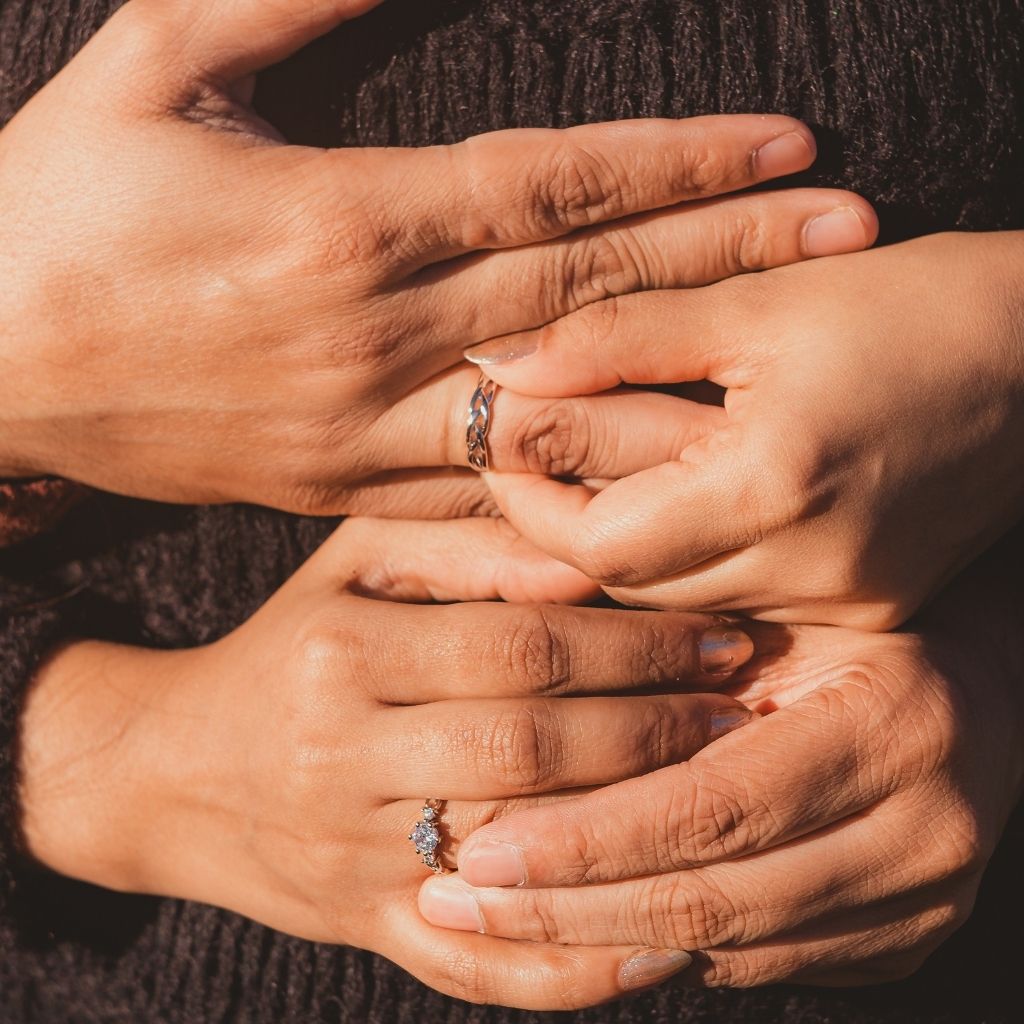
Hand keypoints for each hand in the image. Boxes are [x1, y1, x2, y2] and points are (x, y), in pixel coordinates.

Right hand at [0, 0, 875, 516]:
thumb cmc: (56, 212)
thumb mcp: (149, 66)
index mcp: (338, 225)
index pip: (551, 184)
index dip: (680, 161)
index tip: (792, 146)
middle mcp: (371, 337)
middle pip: (585, 293)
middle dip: (726, 258)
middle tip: (847, 239)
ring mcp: (363, 429)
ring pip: (551, 409)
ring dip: (680, 384)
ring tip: (785, 372)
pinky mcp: (343, 489)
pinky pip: (479, 496)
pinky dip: (572, 488)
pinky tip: (653, 488)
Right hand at [19, 517, 758, 1008]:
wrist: (170, 769)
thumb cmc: (289, 643)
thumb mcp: (351, 567)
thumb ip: (458, 543)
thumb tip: (580, 551)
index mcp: (344, 655)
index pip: (521, 651)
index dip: (634, 647)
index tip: (725, 640)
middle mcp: (341, 760)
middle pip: (532, 751)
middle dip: (657, 731)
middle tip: (749, 712)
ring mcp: (352, 860)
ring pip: (520, 861)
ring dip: (640, 837)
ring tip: (733, 802)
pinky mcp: (365, 930)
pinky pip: (478, 971)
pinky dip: (574, 972)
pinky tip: (662, 951)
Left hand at [421, 538, 1023, 991]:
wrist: (975, 677)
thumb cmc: (841, 621)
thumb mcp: (763, 609)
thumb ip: (664, 652)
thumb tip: (519, 699)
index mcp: (886, 721)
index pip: (706, 809)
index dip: (582, 840)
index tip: (474, 854)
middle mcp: (926, 825)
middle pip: (711, 898)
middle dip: (567, 910)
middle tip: (454, 903)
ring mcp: (929, 899)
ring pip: (732, 947)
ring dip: (600, 943)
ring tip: (493, 925)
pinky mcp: (912, 939)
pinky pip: (766, 965)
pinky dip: (668, 950)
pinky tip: (581, 931)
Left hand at [474, 231, 1023, 627]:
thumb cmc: (909, 306)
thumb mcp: (754, 302)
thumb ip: (615, 336)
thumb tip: (501, 365)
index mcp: (774, 485)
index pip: (597, 543)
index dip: (530, 502)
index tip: (504, 450)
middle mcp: (811, 568)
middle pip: (630, 586)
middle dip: (568, 528)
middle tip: (536, 466)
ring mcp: (846, 603)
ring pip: (681, 603)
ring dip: (631, 547)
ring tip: (601, 480)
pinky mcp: (869, 609)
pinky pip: (742, 604)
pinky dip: (697, 564)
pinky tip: (687, 510)